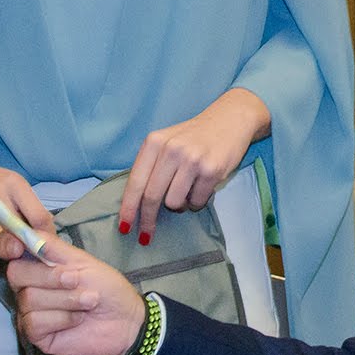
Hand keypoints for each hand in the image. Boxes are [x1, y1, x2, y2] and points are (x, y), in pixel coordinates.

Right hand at [0, 145, 52, 260]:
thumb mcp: (13, 183)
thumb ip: (30, 208)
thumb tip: (45, 236)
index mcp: (13, 183)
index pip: (39, 217)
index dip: (46, 238)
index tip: (45, 245)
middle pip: (17, 237)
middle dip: (24, 248)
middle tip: (24, 248)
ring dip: (3, 251)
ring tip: (3, 243)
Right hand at [2, 233, 146, 354]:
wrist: (125, 320)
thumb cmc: (106, 288)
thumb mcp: (81, 260)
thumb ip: (51, 246)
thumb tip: (26, 231)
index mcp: (38, 264)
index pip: (10, 249)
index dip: (9, 244)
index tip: (20, 247)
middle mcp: (28, 286)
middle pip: (16, 274)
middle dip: (50, 277)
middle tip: (76, 280)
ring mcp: (30, 310)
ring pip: (29, 299)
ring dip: (65, 299)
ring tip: (88, 301)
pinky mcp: (35, 334)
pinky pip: (35, 321)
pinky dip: (62, 318)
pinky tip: (78, 319)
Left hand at [117, 89, 269, 241]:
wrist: (230, 119)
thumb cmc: (194, 137)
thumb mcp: (167, 142)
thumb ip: (151, 166)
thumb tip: (135, 204)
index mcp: (154, 142)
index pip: (135, 181)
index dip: (128, 208)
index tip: (124, 227)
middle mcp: (171, 150)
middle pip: (151, 196)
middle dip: (147, 220)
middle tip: (146, 235)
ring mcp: (192, 160)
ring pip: (174, 203)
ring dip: (180, 205)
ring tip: (187, 190)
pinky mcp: (211, 170)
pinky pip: (196, 202)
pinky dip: (197, 201)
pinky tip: (203, 186)